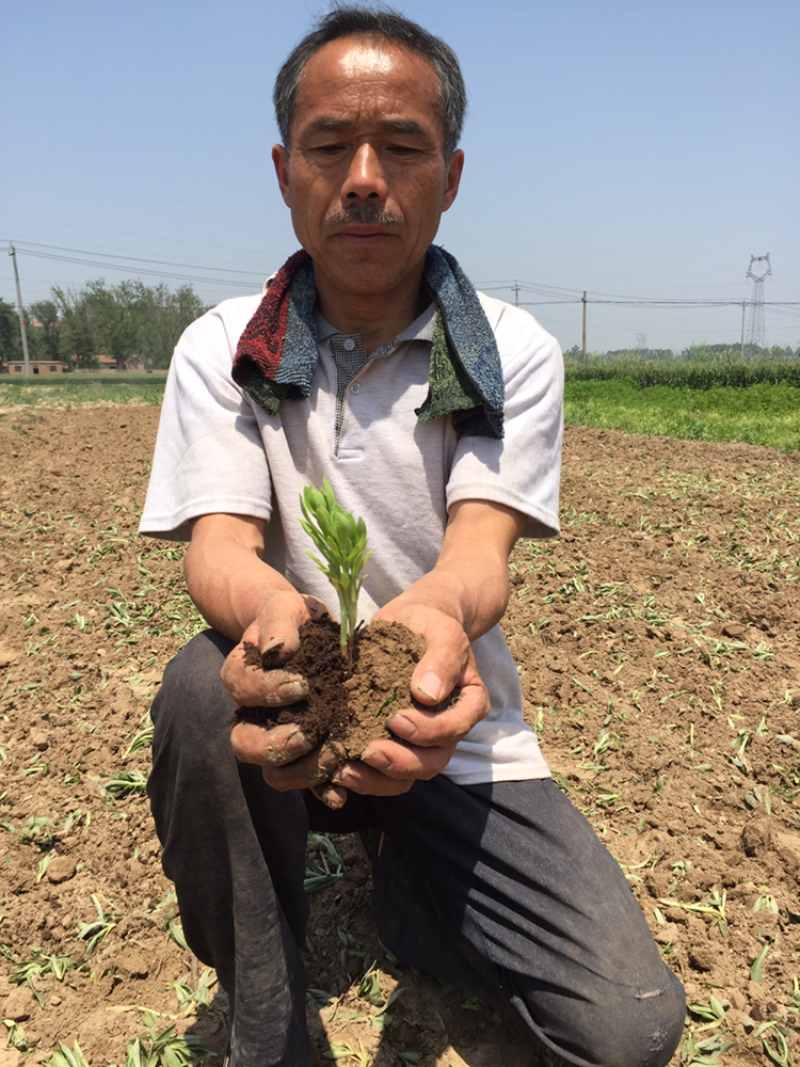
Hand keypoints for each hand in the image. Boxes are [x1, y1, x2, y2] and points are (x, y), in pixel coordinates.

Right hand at [225, 590, 350, 804]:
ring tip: (333, 758)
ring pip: (273, 772)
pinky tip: (340, 794)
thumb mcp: (285, 607)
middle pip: (245, 744)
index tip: (302, 685)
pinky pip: (307, 781)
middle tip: (307, 735)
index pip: (243, 690)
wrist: (309, 633)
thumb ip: (278, 623)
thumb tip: (276, 651)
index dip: (268, 692)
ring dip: (301, 771)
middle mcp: (251, 715)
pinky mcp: (305, 753)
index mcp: (242, 676)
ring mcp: (276, 738)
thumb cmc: (293, 618)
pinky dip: (321, 790)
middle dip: (274, 746)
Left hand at [329, 602, 489, 796]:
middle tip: (369, 752)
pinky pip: (383, 773)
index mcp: (468, 704)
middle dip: (401, 762)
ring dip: (377, 779)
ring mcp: (420, 741)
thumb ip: (442, 657)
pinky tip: (337, 769)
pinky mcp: (393, 743)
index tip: (397, 719)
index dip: (429, 732)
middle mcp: (447, 729)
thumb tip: (428, 694)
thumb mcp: (442, 630)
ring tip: (345, 771)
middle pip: (432, 762)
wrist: (410, 623)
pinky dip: (362, 776)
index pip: (455, 728)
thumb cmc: (429, 625)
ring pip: (407, 775)